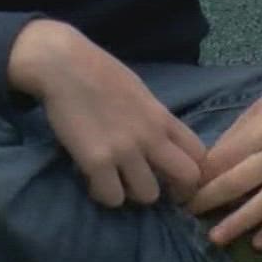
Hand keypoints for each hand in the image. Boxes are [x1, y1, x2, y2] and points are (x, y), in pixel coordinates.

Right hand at [10, 20, 207, 208]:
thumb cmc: (96, 70)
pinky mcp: (96, 161)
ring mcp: (124, 150)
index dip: (190, 170)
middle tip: (152, 186)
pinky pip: (112, 197)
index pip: (199, 155)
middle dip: (173, 190)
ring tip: (116, 180)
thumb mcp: (138, 92)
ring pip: (148, 195)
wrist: (62, 64)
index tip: (173, 174)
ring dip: (133, 192)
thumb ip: (153, 118)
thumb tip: (158, 140)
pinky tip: (93, 180)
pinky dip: (104, 194)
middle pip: (187, 178)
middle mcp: (150, 137)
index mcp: (162, 117)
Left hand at [188, 72, 261, 250]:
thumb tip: (209, 166)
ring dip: (239, 222)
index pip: (222, 160)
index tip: (179, 190)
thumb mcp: (257, 107)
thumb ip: (235, 138)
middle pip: (239, 183)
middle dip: (209, 200)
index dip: (199, 177)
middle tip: (187, 214)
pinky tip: (258, 243)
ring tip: (216, 238)